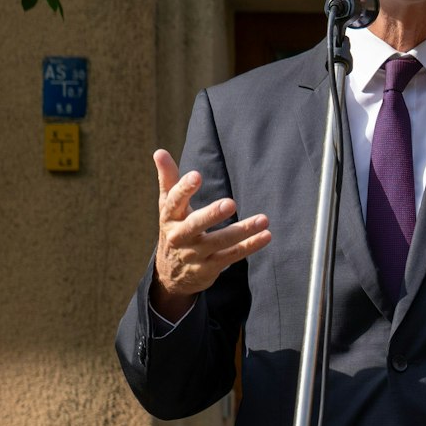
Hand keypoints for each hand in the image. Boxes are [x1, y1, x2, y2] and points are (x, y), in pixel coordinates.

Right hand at [150, 149, 271, 316]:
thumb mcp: (168, 205)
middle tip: (230, 203)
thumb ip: (168, 178)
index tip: (197, 175)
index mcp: (170, 217)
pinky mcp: (209, 268)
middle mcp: (180, 236)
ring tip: (263, 219)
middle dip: (212, 214)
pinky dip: (249, 246)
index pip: (174, 201)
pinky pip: (231, 255)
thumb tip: (159, 151)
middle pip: (195, 225)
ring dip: (242, 231)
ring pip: (219, 242)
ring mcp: (195, 254)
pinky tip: (266, 235)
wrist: (170, 273)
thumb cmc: (174, 228)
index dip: (184, 189)